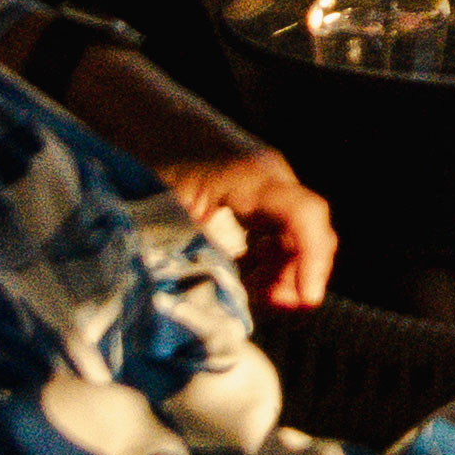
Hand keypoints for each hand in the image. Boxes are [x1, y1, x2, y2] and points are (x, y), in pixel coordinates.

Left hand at [160, 133, 339, 310]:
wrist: (142, 146)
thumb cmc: (145, 180)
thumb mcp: (161, 223)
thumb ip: (193, 259)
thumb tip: (220, 306)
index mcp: (246, 178)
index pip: (302, 214)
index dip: (313, 259)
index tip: (305, 301)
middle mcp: (269, 177)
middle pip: (309, 228)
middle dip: (299, 275)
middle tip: (273, 307)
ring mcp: (268, 185)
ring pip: (300, 234)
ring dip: (287, 272)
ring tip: (257, 295)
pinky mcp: (261, 197)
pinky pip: (285, 231)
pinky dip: (276, 261)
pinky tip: (252, 278)